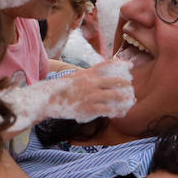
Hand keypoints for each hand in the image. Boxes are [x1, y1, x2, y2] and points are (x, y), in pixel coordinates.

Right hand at [0, 62, 135, 132]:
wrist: (46, 99)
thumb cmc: (59, 89)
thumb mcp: (73, 77)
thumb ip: (85, 76)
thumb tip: (95, 75)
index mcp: (87, 74)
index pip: (107, 66)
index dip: (121, 64)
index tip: (131, 65)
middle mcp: (91, 83)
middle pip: (115, 81)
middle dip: (126, 84)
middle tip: (131, 87)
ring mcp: (90, 95)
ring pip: (114, 96)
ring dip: (125, 99)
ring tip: (131, 100)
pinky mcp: (87, 108)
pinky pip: (106, 110)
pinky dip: (116, 112)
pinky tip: (121, 113)